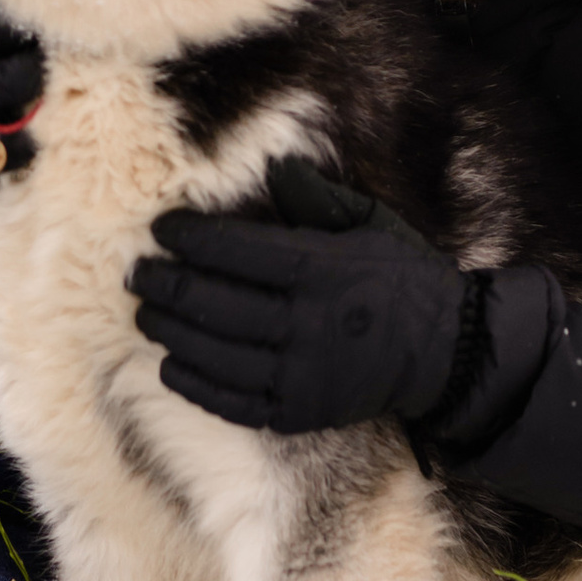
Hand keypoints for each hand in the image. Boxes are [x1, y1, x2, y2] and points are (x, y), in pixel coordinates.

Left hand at [131, 156, 466, 434]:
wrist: (445, 353)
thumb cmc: (400, 279)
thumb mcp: (370, 223)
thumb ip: (317, 198)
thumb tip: (274, 167)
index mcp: (324, 271)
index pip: (238, 252)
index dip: (191, 239)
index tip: (161, 229)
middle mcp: (309, 325)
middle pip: (215, 305)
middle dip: (165, 286)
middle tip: (136, 273)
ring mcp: (302, 376)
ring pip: (215, 354)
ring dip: (170, 333)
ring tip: (145, 314)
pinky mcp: (299, 413)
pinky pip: (233, 402)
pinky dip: (195, 384)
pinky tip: (170, 364)